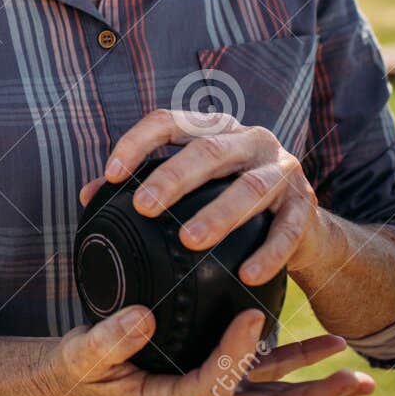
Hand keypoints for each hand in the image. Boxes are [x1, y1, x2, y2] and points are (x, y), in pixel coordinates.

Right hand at [46, 305, 373, 395]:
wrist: (75, 378)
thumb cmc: (78, 369)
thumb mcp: (82, 355)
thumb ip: (108, 341)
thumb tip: (143, 317)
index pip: (215, 384)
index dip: (237, 353)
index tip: (253, 315)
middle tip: (359, 381)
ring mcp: (212, 392)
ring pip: (273, 391)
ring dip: (314, 378)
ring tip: (351, 357)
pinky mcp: (213, 374)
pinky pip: (260, 372)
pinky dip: (291, 359)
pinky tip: (319, 343)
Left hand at [79, 109, 329, 286]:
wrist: (301, 226)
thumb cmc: (229, 200)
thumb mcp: (192, 186)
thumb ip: (144, 184)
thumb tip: (88, 196)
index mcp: (214, 129)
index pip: (169, 121)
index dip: (137, 143)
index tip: (111, 174)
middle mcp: (250, 140)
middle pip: (209, 150)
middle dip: (174, 177)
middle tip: (145, 205)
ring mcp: (282, 170)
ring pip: (249, 188)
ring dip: (218, 214)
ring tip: (189, 240)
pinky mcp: (305, 206)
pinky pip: (287, 230)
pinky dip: (269, 253)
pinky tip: (246, 274)